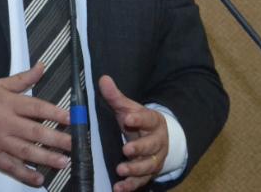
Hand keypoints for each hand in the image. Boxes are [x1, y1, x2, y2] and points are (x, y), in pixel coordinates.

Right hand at [0, 63, 71, 186]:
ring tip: (63, 162)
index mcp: (9, 103)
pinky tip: (39, 179)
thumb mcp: (0, 84)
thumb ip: (23, 78)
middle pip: (34, 132)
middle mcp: (5, 123)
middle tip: (73, 144)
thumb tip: (42, 66)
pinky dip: (24, 174)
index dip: (54, 113)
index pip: (35, 107)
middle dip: (55, 139)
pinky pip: (10, 167)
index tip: (70, 118)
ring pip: (25, 151)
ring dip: (45, 158)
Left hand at [98, 75, 168, 191]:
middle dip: (139, 148)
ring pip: (148, 165)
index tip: (127, 119)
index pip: (148, 119)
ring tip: (121, 170)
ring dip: (135, 169)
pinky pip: (141, 181)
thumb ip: (115, 97)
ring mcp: (154, 159)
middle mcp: (157, 141)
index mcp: (153, 121)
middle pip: (151, 145)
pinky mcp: (148, 173)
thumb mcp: (127, 108)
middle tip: (126, 150)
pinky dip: (130, 185)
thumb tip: (103, 79)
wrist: (155, 138)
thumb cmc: (137, 122)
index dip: (139, 119)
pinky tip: (119, 188)